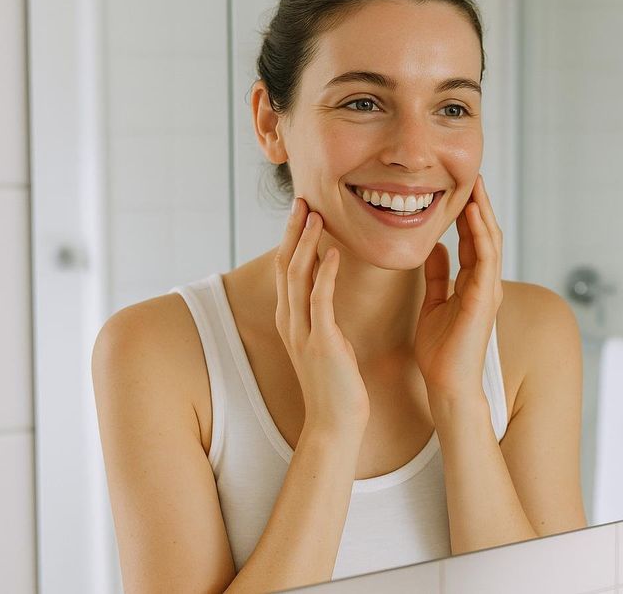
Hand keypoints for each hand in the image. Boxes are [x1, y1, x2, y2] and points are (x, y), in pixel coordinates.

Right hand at [275, 198, 368, 436]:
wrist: (336, 422)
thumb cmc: (337, 383)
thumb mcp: (326, 340)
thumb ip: (322, 313)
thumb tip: (328, 286)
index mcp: (291, 319)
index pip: (286, 269)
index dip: (291, 237)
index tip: (301, 210)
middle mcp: (290, 321)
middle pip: (285, 265)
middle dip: (292, 231)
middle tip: (302, 200)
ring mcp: (302, 332)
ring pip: (297, 277)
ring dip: (306, 243)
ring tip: (316, 216)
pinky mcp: (321, 341)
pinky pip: (320, 300)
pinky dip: (325, 273)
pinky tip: (334, 252)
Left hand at [415, 175, 503, 408]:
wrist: (447, 384)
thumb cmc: (441, 352)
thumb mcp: (434, 304)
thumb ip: (438, 275)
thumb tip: (436, 247)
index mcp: (473, 284)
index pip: (474, 239)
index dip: (469, 212)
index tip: (461, 186)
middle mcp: (485, 283)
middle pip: (486, 234)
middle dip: (480, 204)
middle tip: (473, 174)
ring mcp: (488, 290)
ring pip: (490, 241)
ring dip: (483, 211)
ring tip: (476, 184)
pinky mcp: (484, 299)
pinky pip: (486, 259)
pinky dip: (481, 234)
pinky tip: (472, 213)